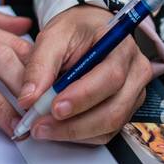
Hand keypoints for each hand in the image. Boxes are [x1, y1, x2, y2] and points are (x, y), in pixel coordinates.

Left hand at [17, 5, 150, 143]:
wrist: (88, 30)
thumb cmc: (76, 29)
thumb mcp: (54, 35)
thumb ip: (40, 64)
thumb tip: (28, 99)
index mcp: (122, 46)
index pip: (109, 77)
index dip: (82, 97)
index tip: (54, 108)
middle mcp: (135, 72)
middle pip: (113, 109)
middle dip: (74, 123)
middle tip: (41, 125)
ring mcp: (134, 93)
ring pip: (110, 125)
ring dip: (74, 133)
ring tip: (43, 129)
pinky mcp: (125, 108)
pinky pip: (106, 131)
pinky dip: (81, 135)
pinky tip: (58, 130)